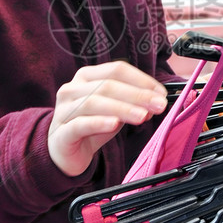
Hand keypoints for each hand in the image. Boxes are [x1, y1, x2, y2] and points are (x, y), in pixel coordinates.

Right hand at [47, 61, 167, 176]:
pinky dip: (99, 123)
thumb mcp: (116, 111)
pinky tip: (114, 124)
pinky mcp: (61, 132)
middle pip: (107, 85)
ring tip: (143, 116)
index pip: (116, 70)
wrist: (66, 152)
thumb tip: (157, 100)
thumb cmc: (92, 126)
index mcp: (87, 76)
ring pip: (94, 103)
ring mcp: (64, 110)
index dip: (141, 80)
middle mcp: (72, 89)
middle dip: (137, 95)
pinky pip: (80, 124)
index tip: (161, 93)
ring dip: (122, 108)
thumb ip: (133, 103)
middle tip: (158, 105)